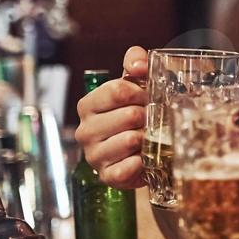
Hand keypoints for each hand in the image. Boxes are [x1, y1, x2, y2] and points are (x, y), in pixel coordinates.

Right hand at [74, 45, 149, 188]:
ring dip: (148, 139)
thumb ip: (135, 62)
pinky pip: (129, 168)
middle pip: (128, 115)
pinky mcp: (107, 176)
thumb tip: (138, 65)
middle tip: (153, 120)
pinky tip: (145, 157)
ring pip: (130, 141)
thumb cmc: (134, 112)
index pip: (118, 91)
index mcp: (88, 105)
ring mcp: (94, 155)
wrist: (138, 149)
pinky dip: (143, 162)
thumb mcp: (134, 82)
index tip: (148, 97)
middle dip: (148, 116)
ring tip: (149, 138)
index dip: (142, 93)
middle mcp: (85, 130)